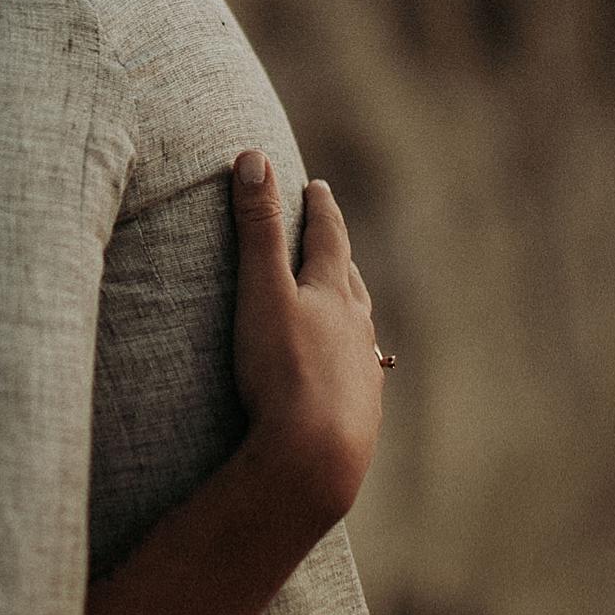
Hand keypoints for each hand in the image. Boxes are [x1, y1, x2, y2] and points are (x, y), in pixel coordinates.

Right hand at [228, 154, 383, 529]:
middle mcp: (356, 327)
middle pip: (349, 279)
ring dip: (349, 307)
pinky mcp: (359, 410)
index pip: (328, 237)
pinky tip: (349, 371)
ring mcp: (361, 370)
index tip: (318, 187)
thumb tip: (253, 158)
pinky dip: (351, 359)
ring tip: (343, 300)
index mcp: (333, 292)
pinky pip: (357, 372)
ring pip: (359, 327)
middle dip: (336, 254)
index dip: (320, 209)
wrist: (316, 457)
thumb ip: (256, 228)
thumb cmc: (283, 371)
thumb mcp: (261, 291)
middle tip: (330, 236)